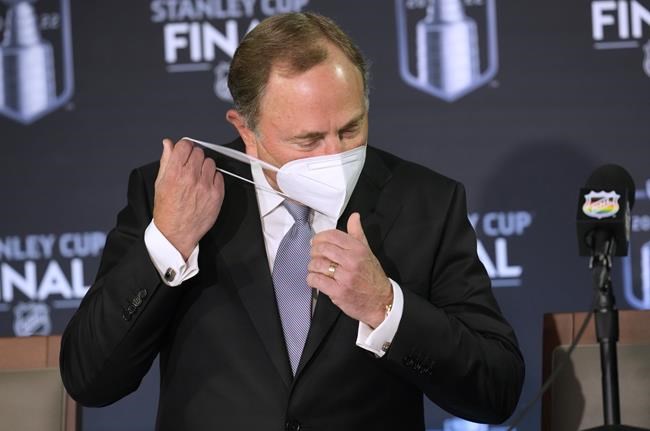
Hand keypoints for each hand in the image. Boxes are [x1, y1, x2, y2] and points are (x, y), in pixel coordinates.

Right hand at [153, 138, 224, 259]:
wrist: (176, 233)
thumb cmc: (167, 209)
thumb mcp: (160, 183)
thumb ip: (166, 160)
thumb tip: (168, 143)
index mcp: (175, 172)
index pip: (185, 145)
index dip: (184, 147)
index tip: (185, 152)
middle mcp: (191, 177)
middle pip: (199, 152)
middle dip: (194, 157)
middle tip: (190, 168)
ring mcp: (205, 186)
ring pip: (210, 162)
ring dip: (204, 167)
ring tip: (198, 179)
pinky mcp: (217, 194)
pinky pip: (219, 175)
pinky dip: (213, 178)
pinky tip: (205, 187)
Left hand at [307, 212, 392, 327]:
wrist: (381, 301)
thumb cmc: (372, 276)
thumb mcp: (367, 252)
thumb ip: (357, 234)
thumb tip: (354, 216)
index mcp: (358, 249)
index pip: (332, 235)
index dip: (320, 237)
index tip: (316, 242)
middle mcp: (352, 261)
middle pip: (322, 248)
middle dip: (314, 251)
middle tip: (315, 256)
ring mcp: (345, 277)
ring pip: (317, 264)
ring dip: (312, 266)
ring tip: (316, 269)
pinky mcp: (338, 292)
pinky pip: (316, 280)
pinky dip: (311, 279)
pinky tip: (315, 279)